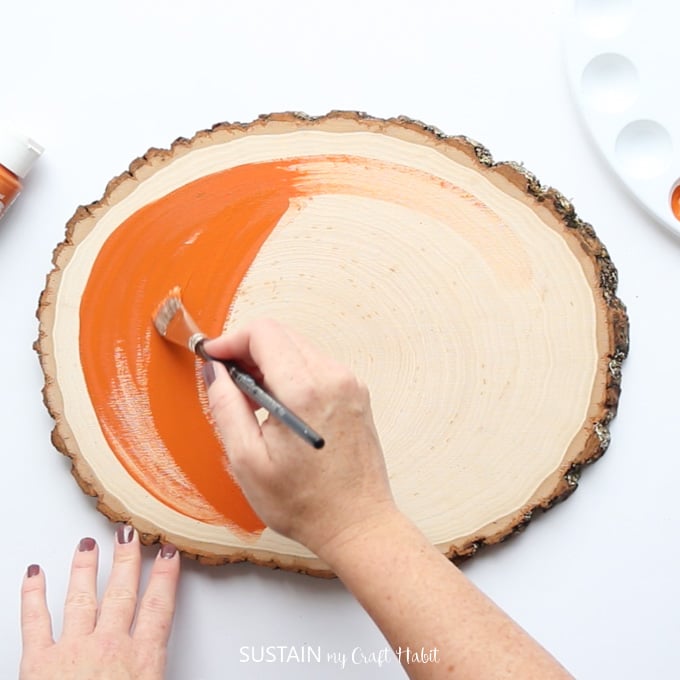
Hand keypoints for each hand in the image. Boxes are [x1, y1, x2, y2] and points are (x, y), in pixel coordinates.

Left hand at [20, 527, 179, 679]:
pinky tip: (34, 574)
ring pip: (82, 597)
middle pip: (122, 593)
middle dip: (127, 559)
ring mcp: (72, 650)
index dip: (165, 575)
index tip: (168, 552)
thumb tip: (176, 674)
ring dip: (85, 567)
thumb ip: (159, 675)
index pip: (159, 607)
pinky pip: (35, 622)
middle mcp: (109, 647)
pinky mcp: (38, 663)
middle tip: (129, 532)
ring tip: (87, 543)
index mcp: (141, 660)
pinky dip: (33, 595)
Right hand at [202, 319, 397, 555]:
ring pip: (299, 348)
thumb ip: (225, 406)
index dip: (231, 341)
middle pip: (282, 335)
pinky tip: (279, 406)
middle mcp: (333, 377)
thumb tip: (214, 371)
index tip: (214, 359)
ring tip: (252, 401)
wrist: (357, 523)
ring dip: (269, 363)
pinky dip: (291, 374)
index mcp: (305, 390)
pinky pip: (316, 366)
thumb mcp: (247, 460)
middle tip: (227, 381)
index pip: (264, 332)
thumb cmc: (304, 502)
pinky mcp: (355, 393)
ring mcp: (349, 383)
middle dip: (248, 350)